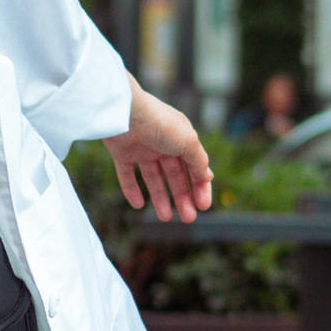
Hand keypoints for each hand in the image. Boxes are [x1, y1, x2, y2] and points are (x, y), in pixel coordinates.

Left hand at [106, 81, 212, 223]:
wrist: (124, 112)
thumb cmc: (160, 124)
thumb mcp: (188, 143)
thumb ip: (198, 161)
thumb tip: (208, 176)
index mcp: (182, 137)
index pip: (195, 166)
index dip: (201, 186)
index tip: (203, 206)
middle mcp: (163, 143)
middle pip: (175, 175)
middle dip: (183, 196)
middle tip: (189, 218)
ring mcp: (142, 148)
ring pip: (153, 178)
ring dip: (160, 198)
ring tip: (166, 217)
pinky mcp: (122, 153)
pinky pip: (127, 175)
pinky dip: (132, 190)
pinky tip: (138, 205)